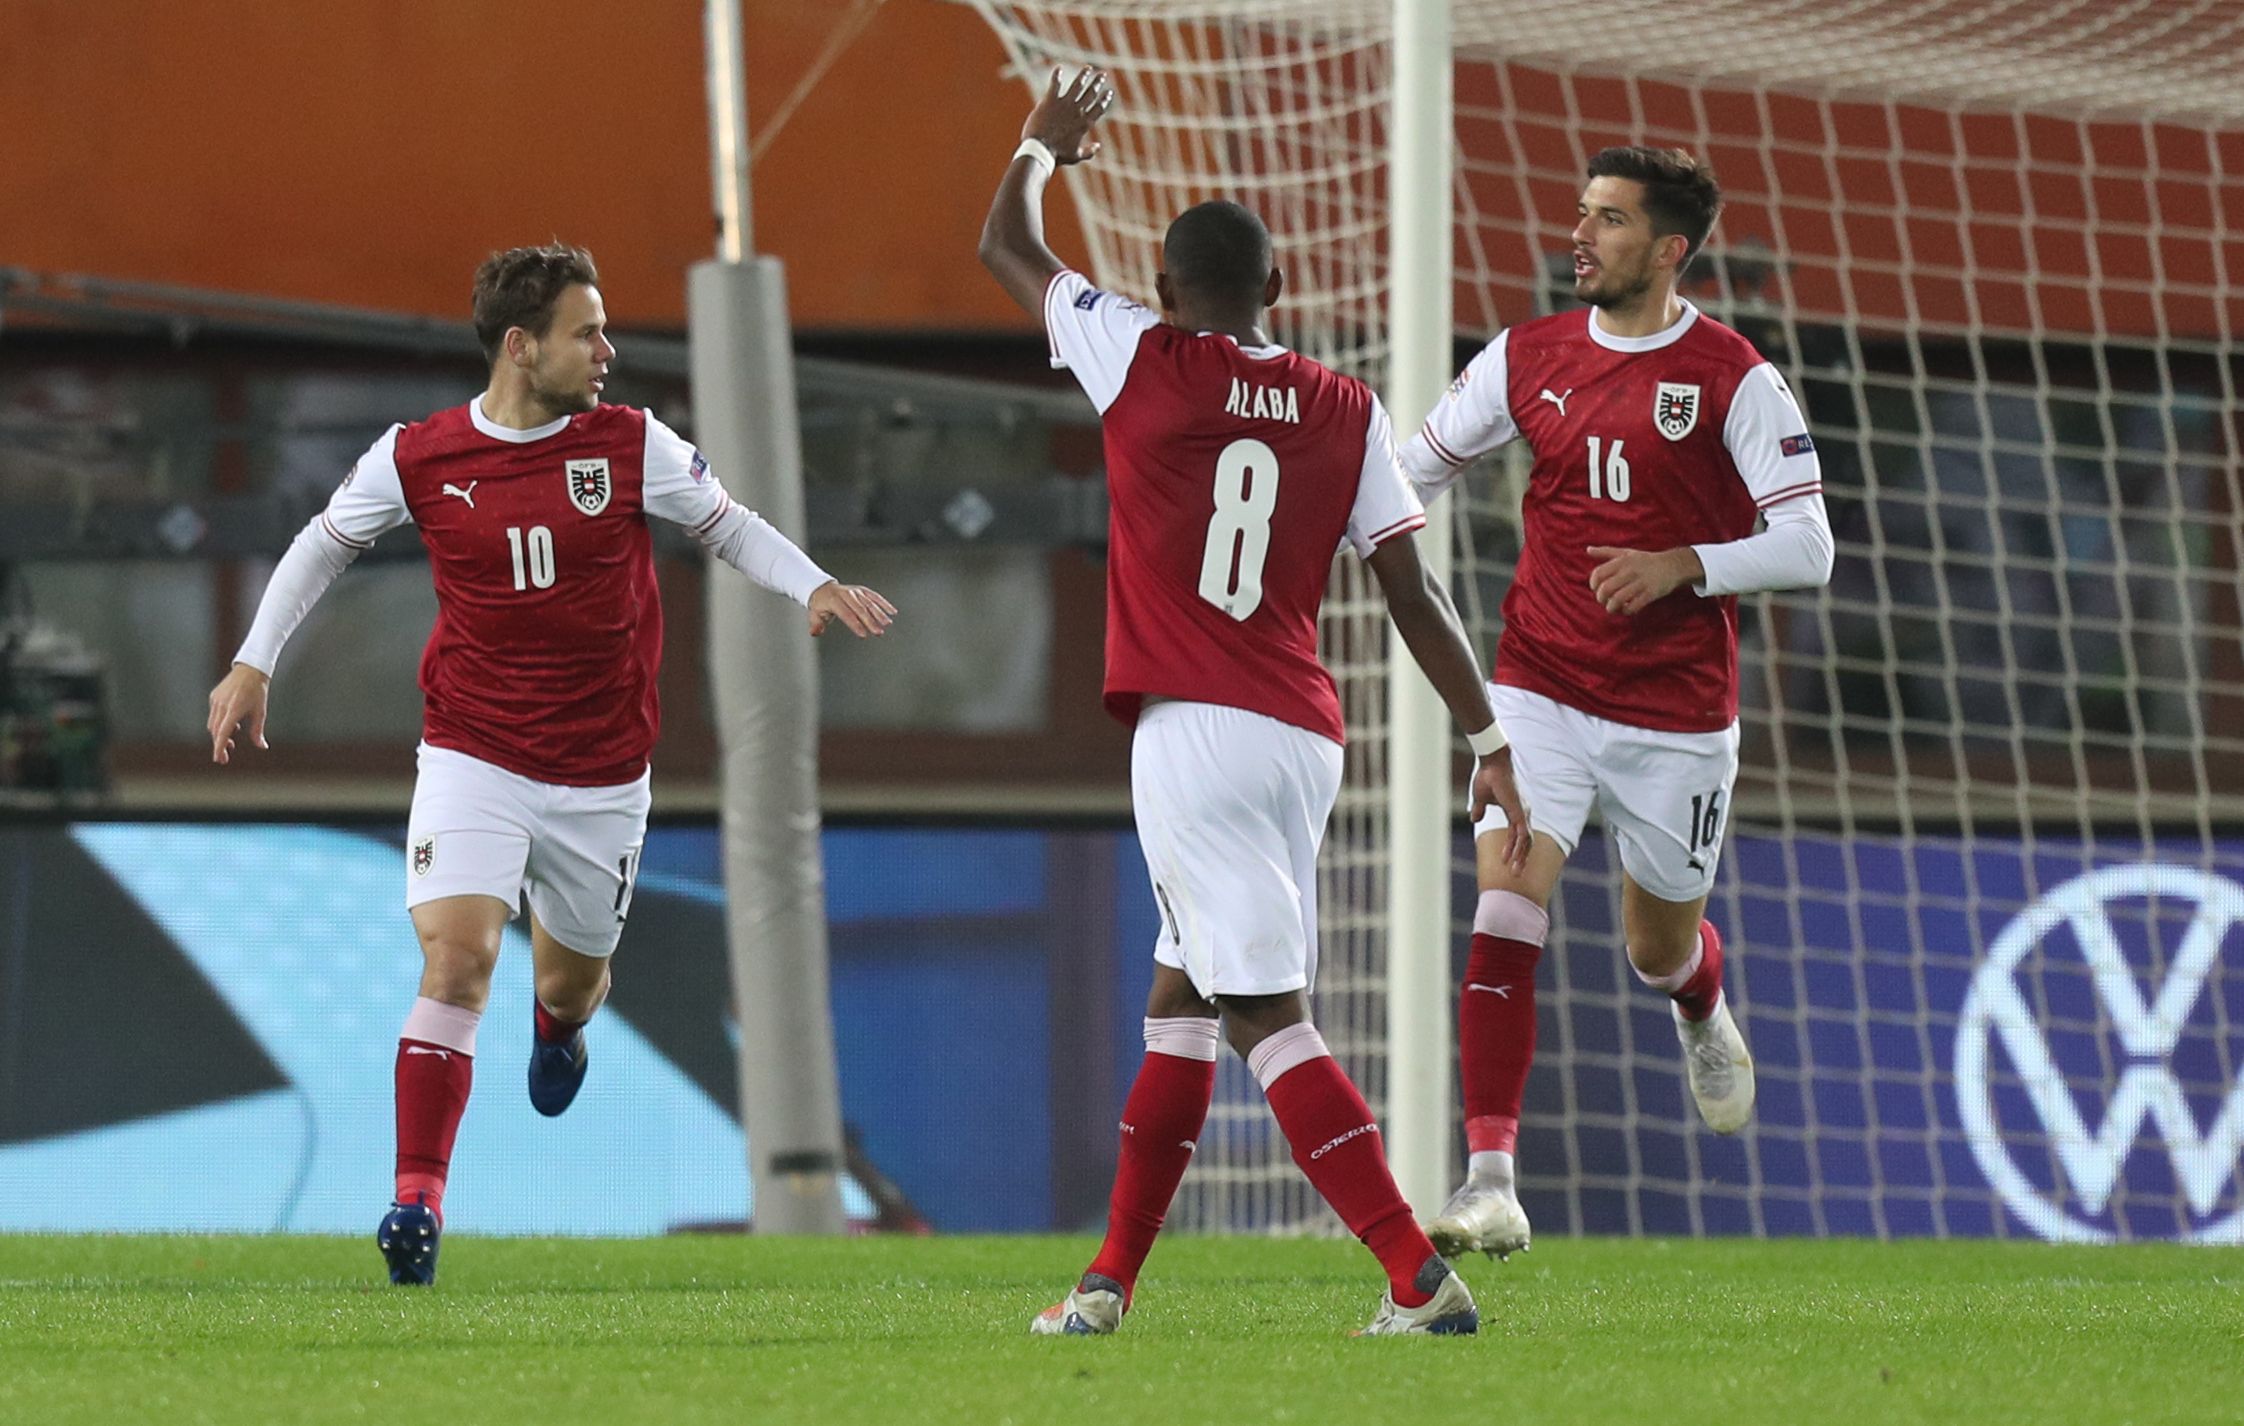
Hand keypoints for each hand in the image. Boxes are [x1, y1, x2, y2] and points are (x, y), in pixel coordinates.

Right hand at [207, 663, 270, 764]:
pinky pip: (213, 715)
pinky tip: (231, 725)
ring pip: (212, 724)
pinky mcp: (213, 697)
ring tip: (231, 742)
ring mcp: (215, 700)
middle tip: (225, 757)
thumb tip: (262, 746)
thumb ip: (258, 731)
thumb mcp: (260, 712)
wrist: (250, 669)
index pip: (223, 733)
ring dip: (220, 735)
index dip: (220, 747)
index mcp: (234, 709)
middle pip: (215, 731)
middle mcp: (221, 705)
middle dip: (219, 745)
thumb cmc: (258, 690)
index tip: (219, 759)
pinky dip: (219, 724)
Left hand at [808, 580, 896, 638]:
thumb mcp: (814, 614)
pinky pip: (875, 597)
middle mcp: (847, 594)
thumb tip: (814, 632)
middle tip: (878, 632)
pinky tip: (892, 612)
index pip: (846, 614)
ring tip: (887, 623)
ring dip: (880, 613)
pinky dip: (884, 604)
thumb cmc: (821, 604)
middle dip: (870, 621)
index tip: (863, 634)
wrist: (824, 589)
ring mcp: (856, 592)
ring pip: (869, 603)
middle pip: (860, 609)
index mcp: (834, 600)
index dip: (855, 624)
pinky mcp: (863, 591)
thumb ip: (816, 625)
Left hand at [1025, 65, 1114, 163]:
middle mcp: (1077, 111)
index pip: (1099, 108)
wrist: (1040, 150)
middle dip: (1098, 83)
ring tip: (1088, 68)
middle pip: (1091, 93)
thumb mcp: (1075, 156)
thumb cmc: (1057, 155)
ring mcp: (1064, 104)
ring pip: (1077, 85)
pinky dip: (1057, 75)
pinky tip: (1059, 68)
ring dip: (1083, 75)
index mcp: (1084, 124)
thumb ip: (1089, 151)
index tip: (1109, 92)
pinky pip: (1055, 84)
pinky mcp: (1050, 101)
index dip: (1105, 99)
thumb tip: (1098, 146)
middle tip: (1102, 74)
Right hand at [1468, 747, 1531, 872]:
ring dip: (1521, 857)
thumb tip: (1474, 818)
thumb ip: (1479, 809)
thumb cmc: (1487, 777)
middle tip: (1515, 873)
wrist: (1492, 765)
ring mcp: (1522, 813)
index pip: (1516, 834)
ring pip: (1525, 841)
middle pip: (1524, 841)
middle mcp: (1521, 814)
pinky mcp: (1519, 812)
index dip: (1511, 848)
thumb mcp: (1481, 798)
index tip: (1504, 861)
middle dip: (1520, 858)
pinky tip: (1515, 857)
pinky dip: (1520, 847)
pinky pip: (1523, 835)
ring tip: (1516, 872)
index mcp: (1514, 811)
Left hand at [1586, 545, 1700, 616]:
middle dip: (1600, 598)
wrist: (1672, 566)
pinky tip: (1626, 609)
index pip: (1599, 573)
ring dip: (1611, 607)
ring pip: (1618, 599)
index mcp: (1622, 561)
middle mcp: (1630, 571)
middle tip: (1603, 601)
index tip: (1596, 589)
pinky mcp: (1650, 594)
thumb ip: (1606, 552)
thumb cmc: (1645, 560)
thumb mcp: (1626, 552)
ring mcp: (1640, 583)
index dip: (1593, 584)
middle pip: (1606, 589)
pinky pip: (1633, 606)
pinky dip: (1626, 611)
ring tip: (1612, 608)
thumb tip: (1588, 549)